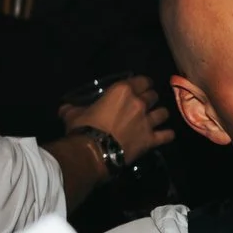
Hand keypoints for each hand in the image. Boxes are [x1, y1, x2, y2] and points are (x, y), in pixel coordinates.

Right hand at [58, 75, 176, 161]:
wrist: (93, 152)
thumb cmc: (83, 128)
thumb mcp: (73, 113)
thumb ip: (72, 108)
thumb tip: (65, 108)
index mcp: (122, 91)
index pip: (142, 80)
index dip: (143, 83)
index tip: (141, 87)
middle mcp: (139, 103)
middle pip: (154, 95)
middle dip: (151, 98)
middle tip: (146, 103)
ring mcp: (148, 121)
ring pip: (164, 113)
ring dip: (160, 114)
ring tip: (156, 118)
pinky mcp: (151, 139)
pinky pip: (167, 135)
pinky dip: (168, 135)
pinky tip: (166, 135)